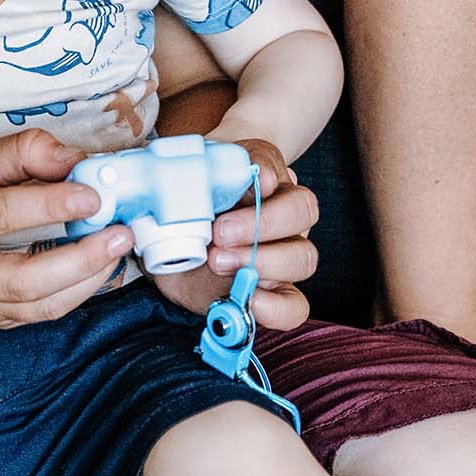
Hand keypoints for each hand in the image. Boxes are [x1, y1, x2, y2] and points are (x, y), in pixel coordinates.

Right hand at [0, 129, 135, 327]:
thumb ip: (26, 152)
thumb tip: (78, 160)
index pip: (2, 214)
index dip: (52, 205)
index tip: (95, 195)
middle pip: (25, 279)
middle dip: (81, 259)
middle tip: (120, 234)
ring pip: (37, 306)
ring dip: (87, 280)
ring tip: (117, 250)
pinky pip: (37, 316)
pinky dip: (74, 293)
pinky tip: (95, 269)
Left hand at [187, 136, 318, 331]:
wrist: (172, 237)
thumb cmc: (194, 200)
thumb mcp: (202, 175)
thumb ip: (230, 168)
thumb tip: (263, 177)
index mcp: (273, 184)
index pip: (289, 186)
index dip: (267, 192)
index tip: (239, 199)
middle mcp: (287, 220)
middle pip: (302, 216)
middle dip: (260, 226)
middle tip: (218, 235)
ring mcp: (284, 258)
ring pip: (303, 258)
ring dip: (263, 262)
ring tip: (217, 262)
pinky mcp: (272, 294)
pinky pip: (294, 307)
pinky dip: (275, 308)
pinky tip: (249, 302)